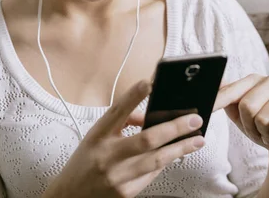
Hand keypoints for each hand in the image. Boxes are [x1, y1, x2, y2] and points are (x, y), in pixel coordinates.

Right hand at [45, 80, 205, 197]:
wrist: (70, 196)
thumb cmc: (87, 159)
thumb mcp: (97, 135)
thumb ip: (122, 122)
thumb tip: (153, 116)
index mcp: (97, 135)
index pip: (117, 111)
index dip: (134, 96)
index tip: (150, 82)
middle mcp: (106, 155)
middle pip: (146, 139)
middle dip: (174, 128)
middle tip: (194, 119)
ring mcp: (117, 176)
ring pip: (156, 160)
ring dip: (181, 148)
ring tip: (198, 139)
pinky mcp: (126, 193)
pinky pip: (152, 174)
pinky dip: (166, 162)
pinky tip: (178, 153)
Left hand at [213, 73, 268, 161]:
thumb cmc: (261, 128)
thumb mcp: (238, 115)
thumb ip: (225, 98)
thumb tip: (214, 81)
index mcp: (253, 80)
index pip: (231, 90)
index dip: (218, 101)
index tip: (204, 109)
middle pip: (247, 106)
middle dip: (249, 126)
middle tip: (257, 131)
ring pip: (264, 118)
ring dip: (263, 133)